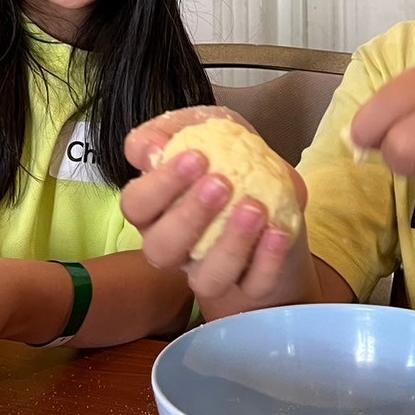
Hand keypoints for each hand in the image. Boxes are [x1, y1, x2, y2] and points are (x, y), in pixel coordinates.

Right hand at [122, 107, 314, 314]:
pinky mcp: (248, 284)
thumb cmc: (229, 158)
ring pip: (205, 279)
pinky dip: (266, 261)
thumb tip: (150, 149)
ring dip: (230, 245)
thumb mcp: (205, 128)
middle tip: (221, 183)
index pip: (137, 205)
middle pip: (160, 249)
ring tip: (254, 208)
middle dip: (190, 217)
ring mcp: (208, 270)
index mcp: (155, 209)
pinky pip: (252, 285)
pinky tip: (277, 231)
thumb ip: (172, 130)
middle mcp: (174, 246)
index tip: (196, 156)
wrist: (277, 196)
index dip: (159, 186)